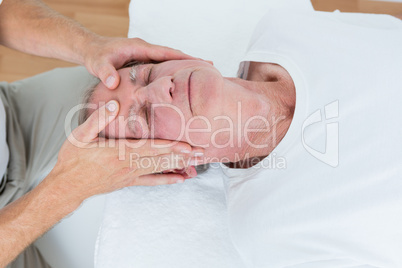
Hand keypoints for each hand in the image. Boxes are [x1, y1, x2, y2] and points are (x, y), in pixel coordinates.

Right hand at [51, 100, 201, 201]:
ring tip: (196, 162)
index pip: (150, 148)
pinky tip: (180, 179)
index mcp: (118, 152)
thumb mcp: (80, 136)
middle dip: (181, 156)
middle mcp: (128, 165)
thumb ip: (98, 120)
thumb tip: (114, 105)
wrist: (66, 186)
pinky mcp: (128, 182)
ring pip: (159, 169)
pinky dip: (166, 180)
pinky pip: (151, 182)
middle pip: (160, 159)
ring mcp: (130, 175)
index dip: (170, 146)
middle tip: (201, 152)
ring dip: (179, 166)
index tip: (186, 145)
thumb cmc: (72, 160)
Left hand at [84, 36, 199, 88]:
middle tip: (211, 67)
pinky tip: (180, 81)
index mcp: (140, 47)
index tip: (201, 62)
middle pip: (174, 55)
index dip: (184, 58)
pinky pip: (162, 66)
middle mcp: (146, 49)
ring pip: (169, 60)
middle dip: (191, 60)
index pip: (167, 52)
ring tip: (201, 75)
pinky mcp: (144, 61)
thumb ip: (105, 72)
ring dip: (184, 66)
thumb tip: (113, 82)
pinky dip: (173, 71)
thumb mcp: (98, 64)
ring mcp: (146, 55)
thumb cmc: (95, 56)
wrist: (90, 50)